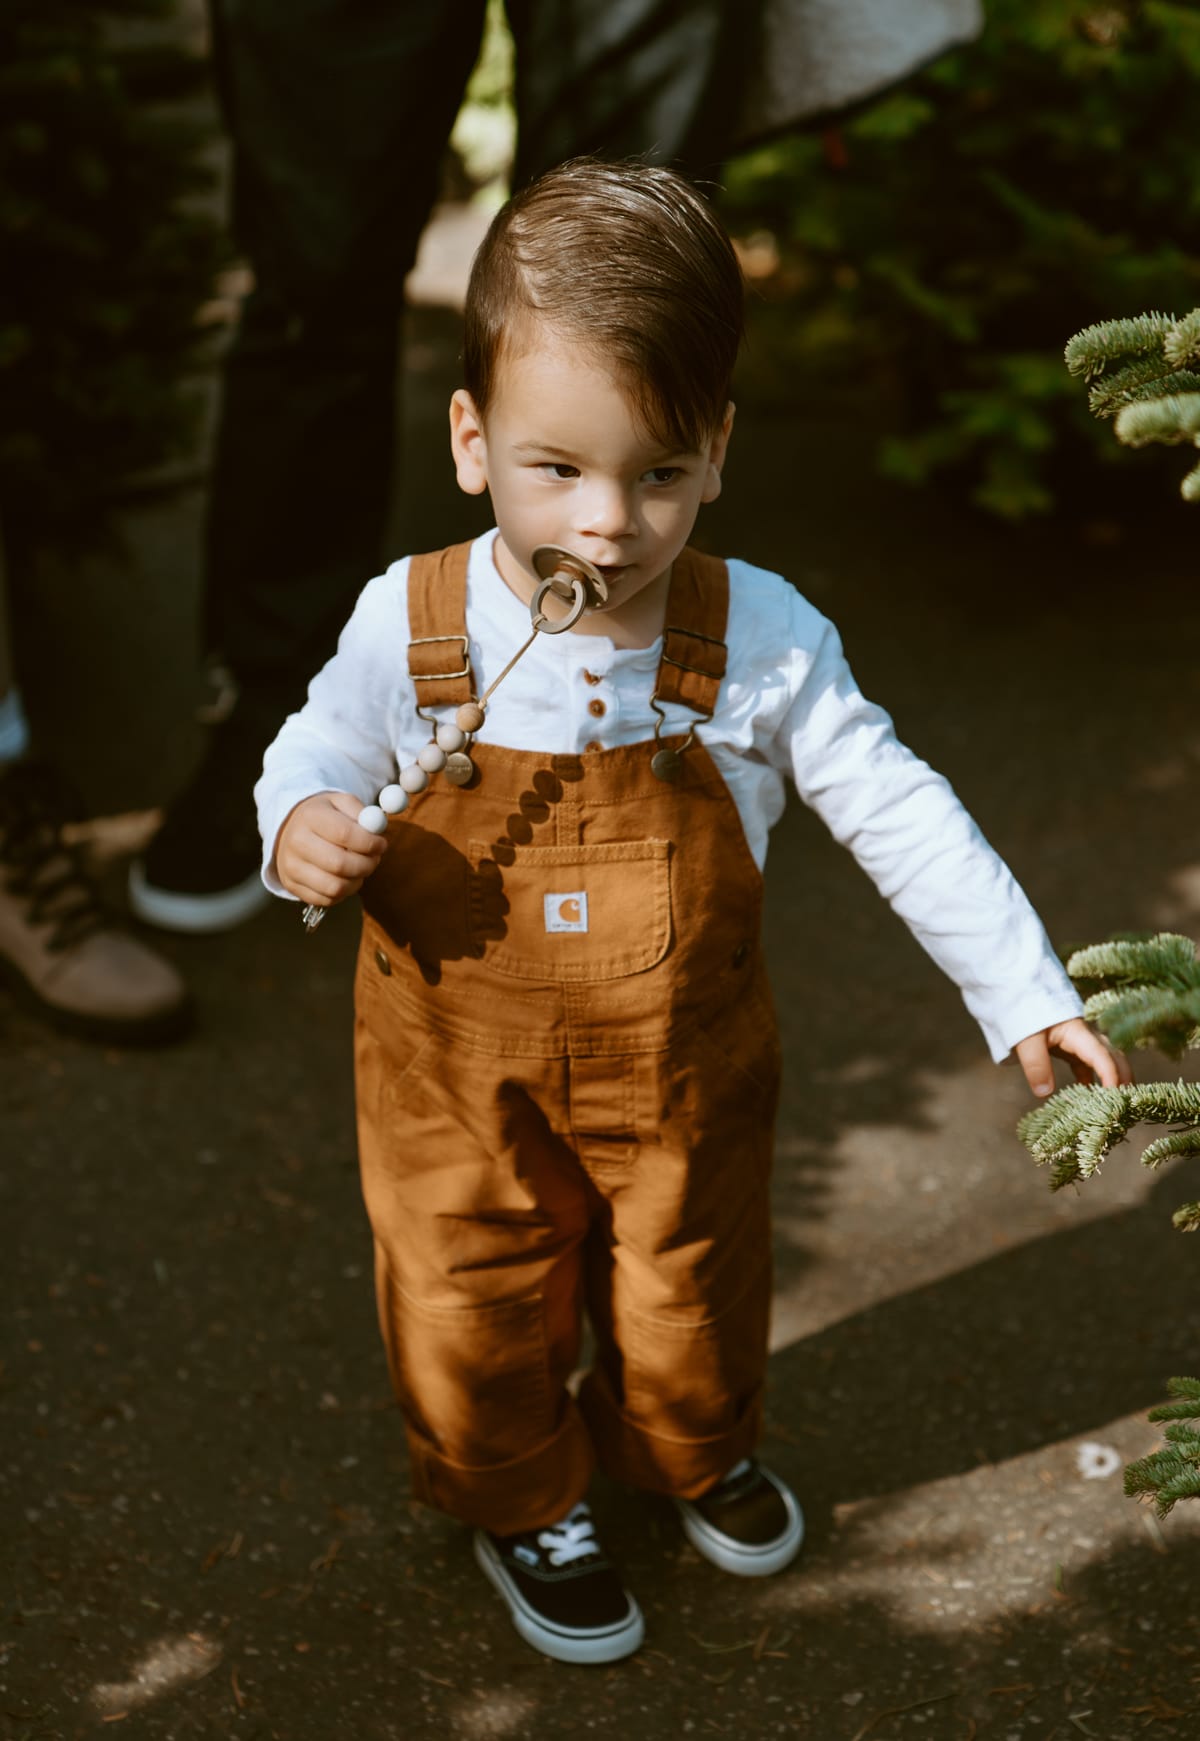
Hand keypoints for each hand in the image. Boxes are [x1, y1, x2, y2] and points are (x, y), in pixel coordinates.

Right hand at [275, 791, 388, 909]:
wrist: (293, 830)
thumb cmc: (325, 817)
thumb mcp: (342, 803)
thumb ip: (363, 813)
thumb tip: (377, 828)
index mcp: (310, 816)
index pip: (345, 834)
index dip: (370, 842)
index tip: (382, 844)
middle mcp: (297, 842)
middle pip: (340, 864)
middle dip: (366, 865)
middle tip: (375, 859)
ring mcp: (292, 867)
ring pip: (335, 887)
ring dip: (357, 881)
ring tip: (360, 868)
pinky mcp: (292, 886)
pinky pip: (327, 899)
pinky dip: (343, 892)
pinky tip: (345, 878)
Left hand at [1013, 1017, 1131, 1099]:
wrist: (1019, 992)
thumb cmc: (1024, 1011)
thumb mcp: (1026, 1039)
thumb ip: (1035, 1064)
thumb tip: (1044, 1092)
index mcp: (1078, 1033)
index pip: (1102, 1056)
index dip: (1110, 1075)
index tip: (1114, 1095)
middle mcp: (1086, 1037)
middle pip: (1115, 1058)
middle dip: (1124, 1079)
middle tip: (1126, 1103)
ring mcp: (1081, 1042)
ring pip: (1106, 1061)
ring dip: (1113, 1079)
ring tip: (1114, 1104)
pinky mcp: (1072, 1047)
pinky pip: (1089, 1066)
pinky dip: (1092, 1080)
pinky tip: (1088, 1096)